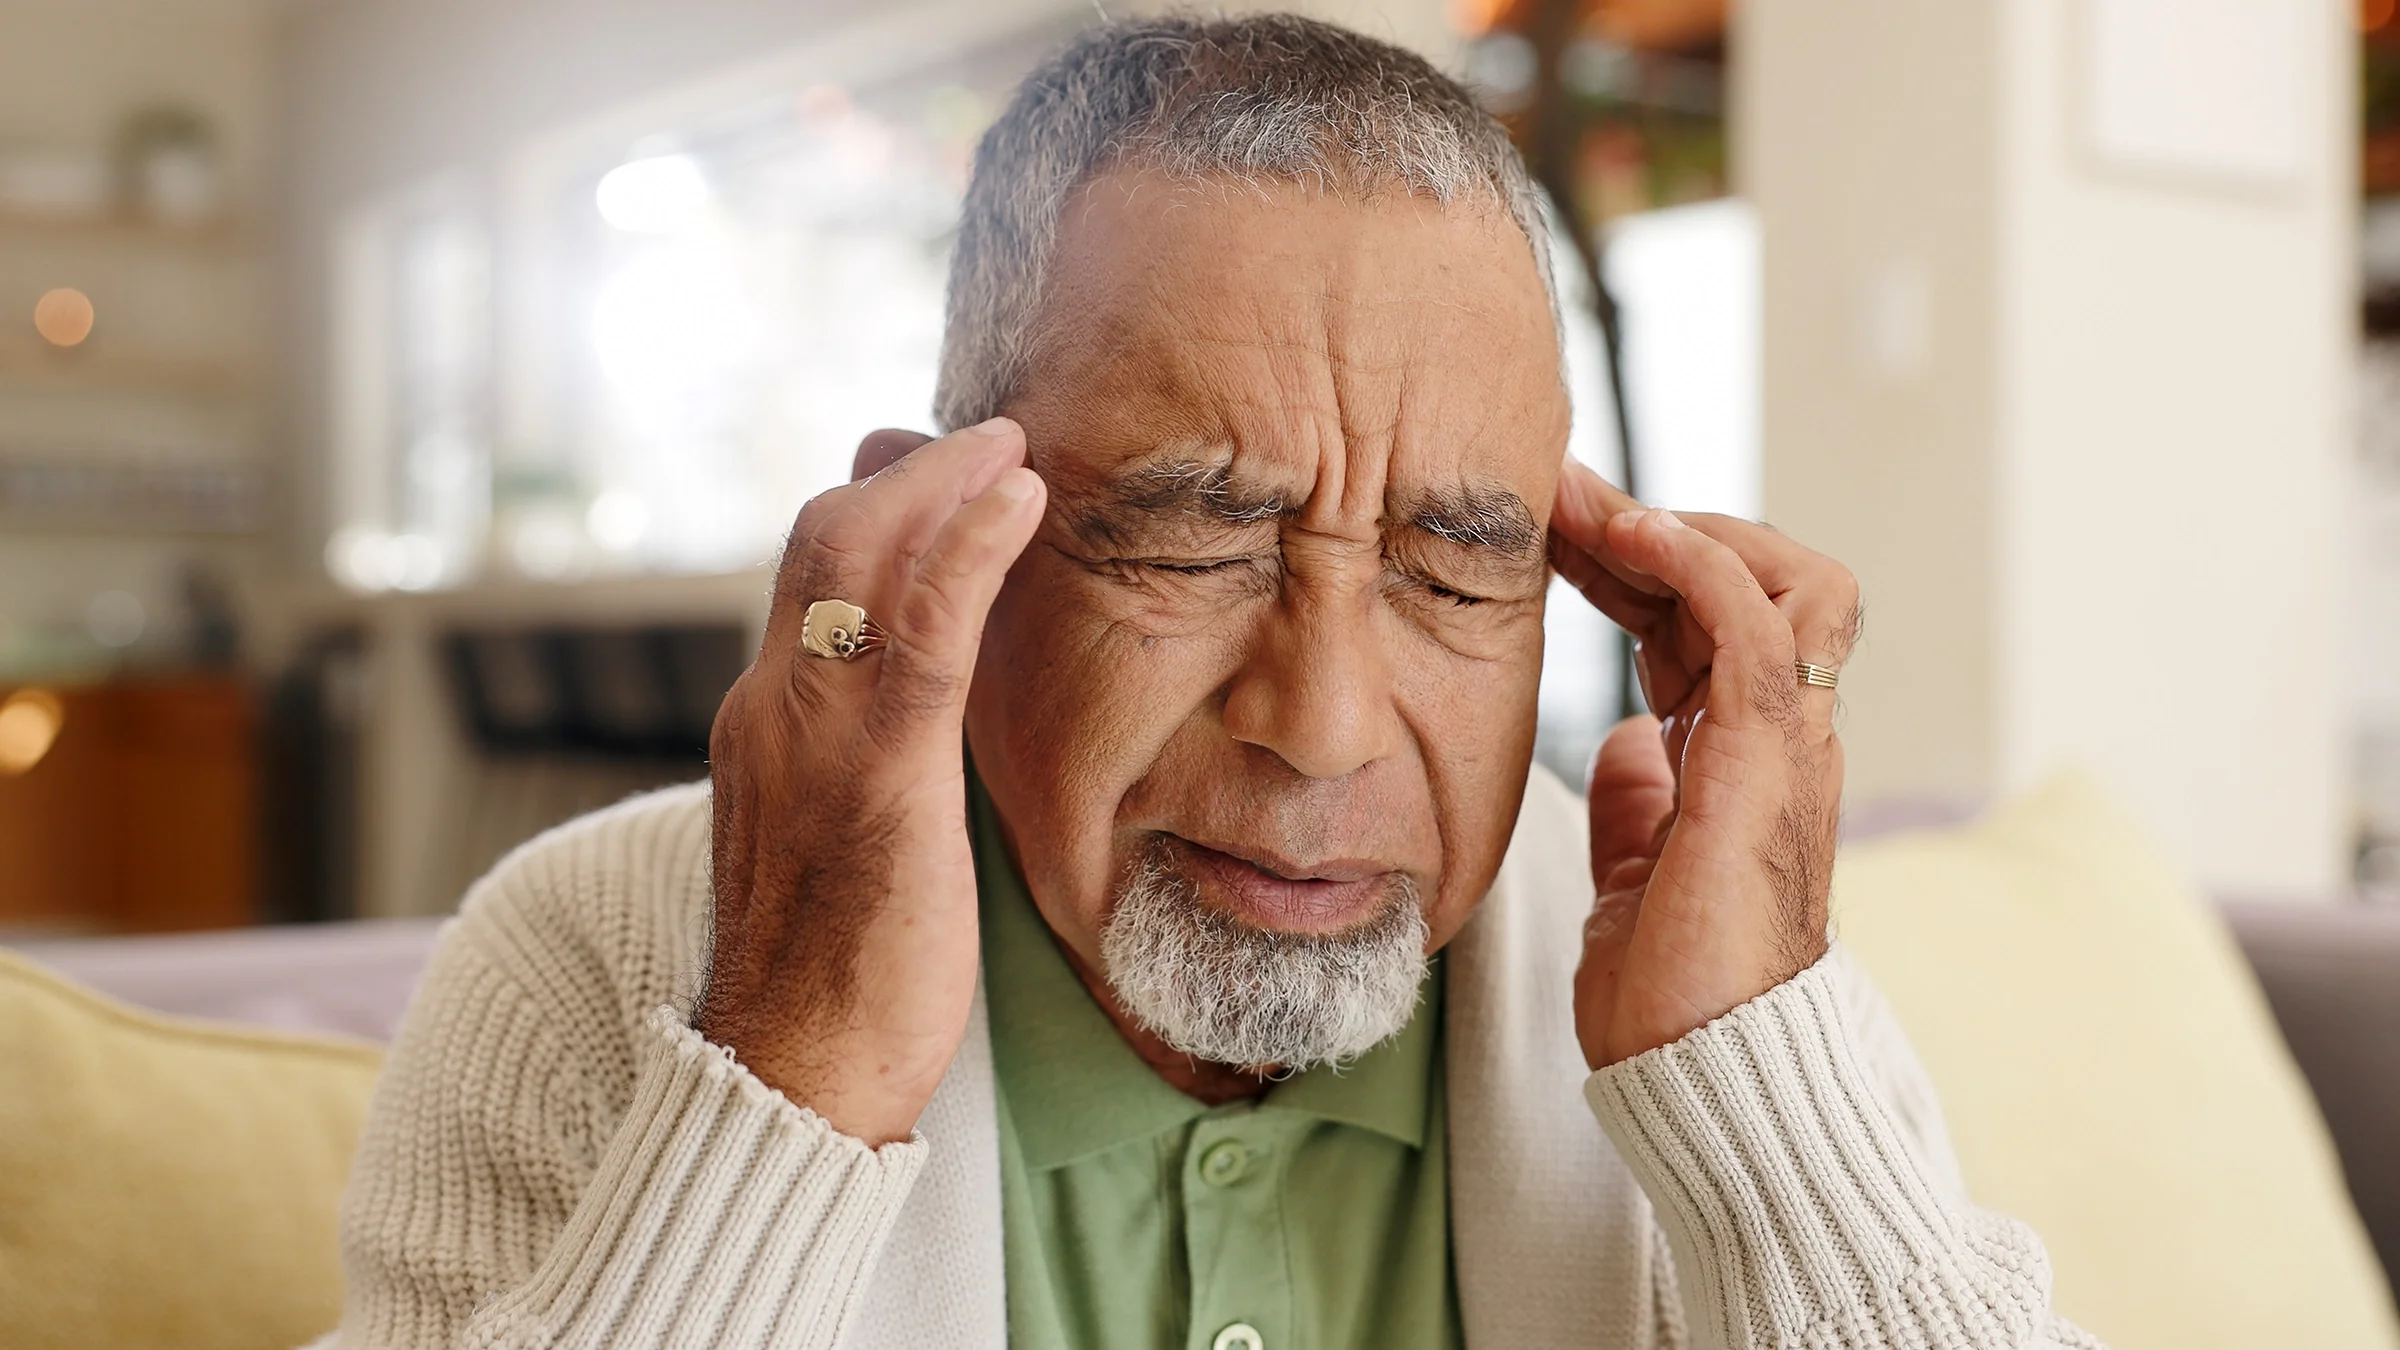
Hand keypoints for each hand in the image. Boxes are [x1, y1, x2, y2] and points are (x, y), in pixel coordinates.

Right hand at [698, 419, 1045, 1143]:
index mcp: (765, 723)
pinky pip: (919, 630)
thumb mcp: (846, 843)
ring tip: (1016, 445)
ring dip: (943, 480)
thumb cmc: (836, 980)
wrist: (790, 1080)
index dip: (879, 507)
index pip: (812, 577)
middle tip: (991, 438)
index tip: (941, 472)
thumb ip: (872, 763)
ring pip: (858, 555)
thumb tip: (926, 717)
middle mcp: (771, 707)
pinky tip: (1020, 496)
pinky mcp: (875, 777)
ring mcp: (811, 735)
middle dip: (909, 471)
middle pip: (826, 538)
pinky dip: (968, 545)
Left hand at [1548, 458, 1858, 1067]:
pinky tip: (1633, 534)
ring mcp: (1787, 748)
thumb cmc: (1668, 995)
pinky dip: (1700, 562)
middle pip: (1752, 582)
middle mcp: (1779, 740)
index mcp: (1742, 759)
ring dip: (1683, 526)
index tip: (1554, 532)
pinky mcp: (1769, 765)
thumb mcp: (1634, 874)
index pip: (1707, 621)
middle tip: (1563, 495)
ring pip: (1789, 582)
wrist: (1695, 1074)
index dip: (1637, 563)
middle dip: (1656, 523)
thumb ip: (1640, 804)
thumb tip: (1628, 745)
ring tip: (1594, 506)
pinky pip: (1760, 625)